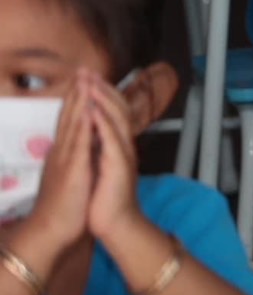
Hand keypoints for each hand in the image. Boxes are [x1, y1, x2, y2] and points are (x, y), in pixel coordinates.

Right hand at [13, 72, 93, 266]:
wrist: (50, 232)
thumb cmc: (62, 209)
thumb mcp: (69, 178)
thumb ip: (73, 162)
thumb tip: (79, 150)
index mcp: (63, 155)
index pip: (69, 122)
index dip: (75, 101)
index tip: (82, 82)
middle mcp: (62, 153)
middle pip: (69, 116)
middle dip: (77, 92)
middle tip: (82, 69)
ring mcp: (65, 159)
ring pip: (72, 124)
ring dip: (79, 100)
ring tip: (85, 79)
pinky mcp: (73, 170)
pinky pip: (79, 143)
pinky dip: (83, 125)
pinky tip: (88, 109)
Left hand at [86, 75, 142, 244]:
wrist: (118, 223)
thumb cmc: (106, 199)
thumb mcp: (102, 166)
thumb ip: (102, 147)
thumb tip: (93, 130)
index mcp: (116, 145)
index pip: (111, 111)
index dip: (101, 92)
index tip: (88, 76)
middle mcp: (122, 145)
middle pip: (115, 109)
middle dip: (101, 88)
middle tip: (88, 70)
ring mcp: (123, 154)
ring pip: (115, 120)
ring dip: (103, 99)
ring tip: (91, 82)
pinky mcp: (118, 166)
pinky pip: (111, 139)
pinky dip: (104, 122)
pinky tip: (95, 110)